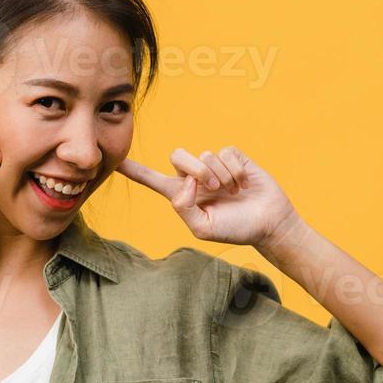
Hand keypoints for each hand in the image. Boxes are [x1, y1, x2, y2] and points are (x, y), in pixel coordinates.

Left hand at [115, 146, 301, 246]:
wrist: (268, 224)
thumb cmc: (235, 229)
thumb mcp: (203, 228)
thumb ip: (184, 207)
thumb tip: (184, 181)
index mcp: (181, 196)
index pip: (151, 179)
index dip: (133, 170)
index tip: (114, 160)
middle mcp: (194, 178)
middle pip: (178, 156)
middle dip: (196, 170)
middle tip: (214, 188)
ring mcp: (214, 166)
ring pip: (205, 155)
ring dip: (220, 175)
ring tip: (232, 192)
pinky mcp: (233, 157)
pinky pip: (225, 153)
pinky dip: (235, 171)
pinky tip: (243, 184)